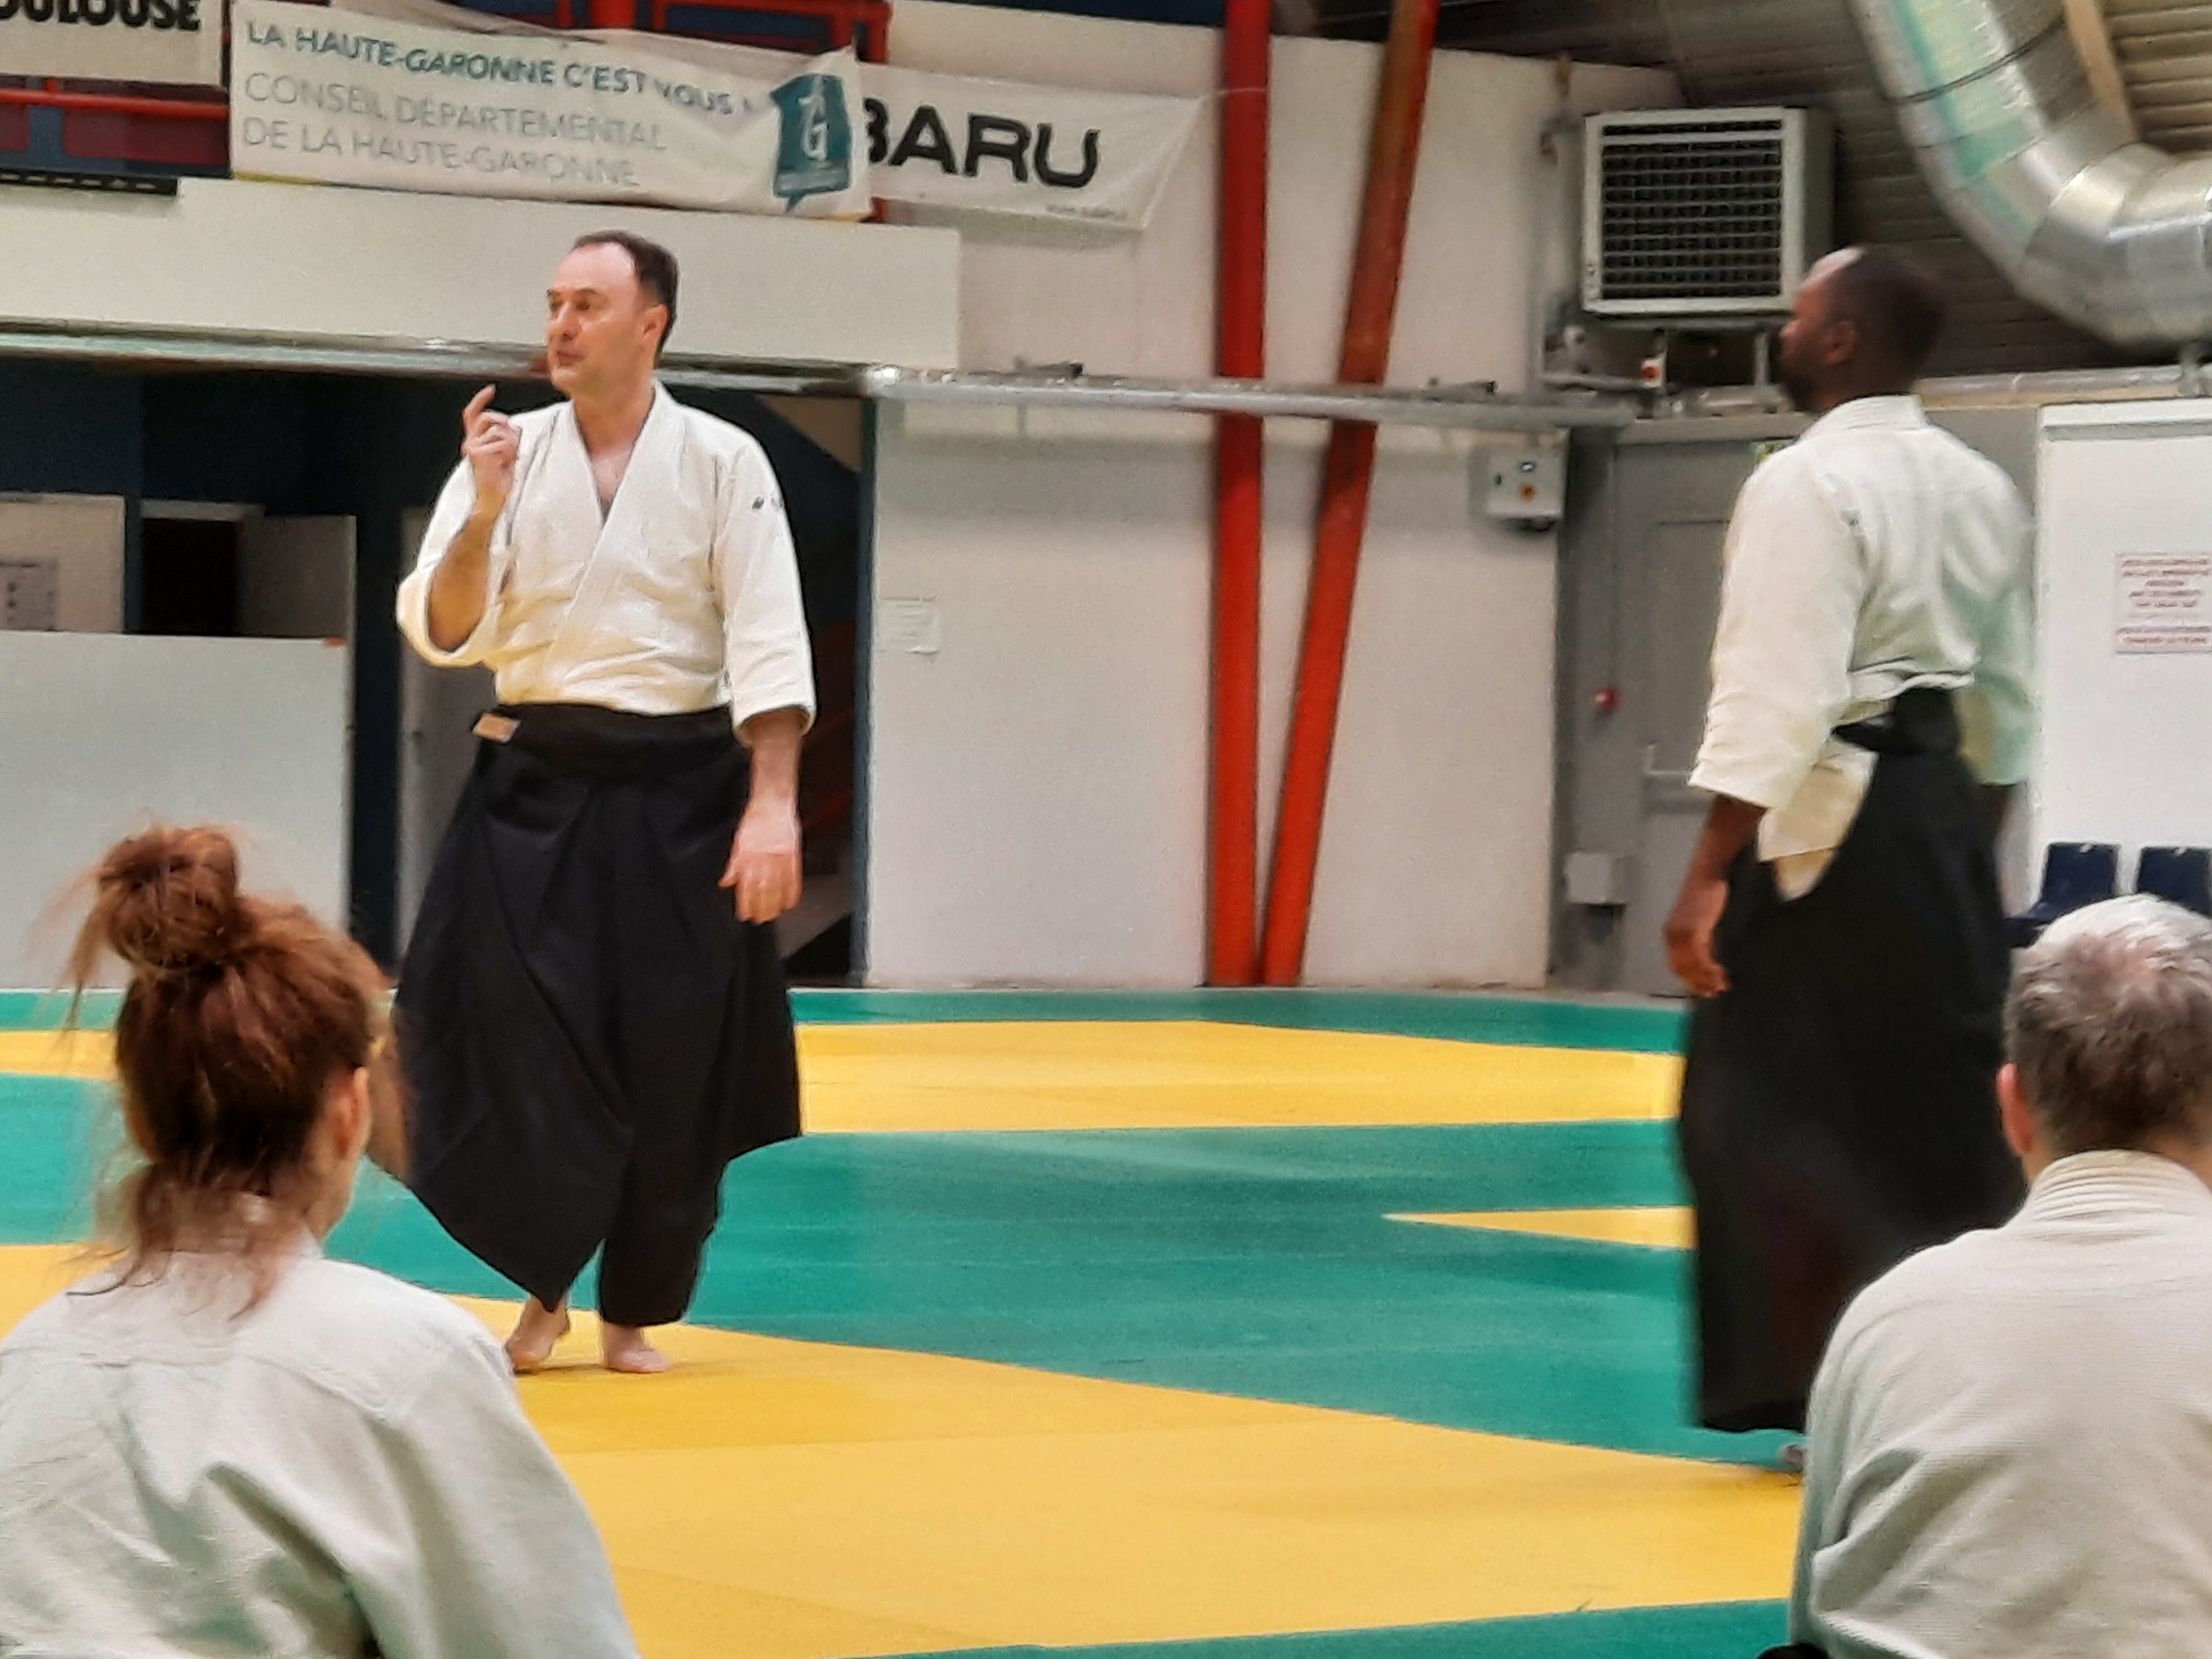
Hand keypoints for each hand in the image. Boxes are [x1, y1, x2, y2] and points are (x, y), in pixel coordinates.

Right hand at [461, 385, 519, 519]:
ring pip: (499, 431)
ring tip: (507, 461)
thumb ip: (506, 437)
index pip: (474, 414)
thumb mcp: (506, 454)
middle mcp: (471, 442)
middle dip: (506, 427)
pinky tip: (503, 465)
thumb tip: (513, 426)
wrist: (493, 499)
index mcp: (475, 441)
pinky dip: (508, 453)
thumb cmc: (500, 480)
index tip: (490, 389)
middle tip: (511, 448)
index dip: (481, 400)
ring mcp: (472, 446)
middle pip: (490, 418)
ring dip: (510, 444)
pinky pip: (501, 442)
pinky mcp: (477, 452)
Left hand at [720, 801, 801, 923]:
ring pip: (778, 888)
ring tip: (773, 915)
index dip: (746, 904)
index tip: (745, 914)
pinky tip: (789, 902)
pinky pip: (794, 879)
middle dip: (761, 908)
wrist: (772, 805)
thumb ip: (733, 865)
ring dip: (775, 904)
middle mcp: (763, 860)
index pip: (746, 887)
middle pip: (763, 891)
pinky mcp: (793, 855)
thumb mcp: (738, 843)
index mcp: (748, 858)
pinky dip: (792, 893)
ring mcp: (780, 859)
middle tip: (760, 919)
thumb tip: (727, 881)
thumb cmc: (755, 821)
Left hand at [1665, 870, 1732, 997]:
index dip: (1689, 980)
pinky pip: (1701, 957)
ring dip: (1707, 980)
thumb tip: (1709, 959)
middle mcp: (1672, 936)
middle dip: (1698, 984)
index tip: (1704, 990)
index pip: (1675, 965)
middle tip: (1714, 993)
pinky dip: (1710, 970)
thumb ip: (1700, 939)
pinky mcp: (1695, 930)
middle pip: (1682, 969)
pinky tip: (1721, 973)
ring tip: (1721, 986)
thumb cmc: (1706, 894)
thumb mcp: (1700, 921)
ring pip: (1692, 966)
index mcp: (1670, 934)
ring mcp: (1682, 933)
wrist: (1707, 874)